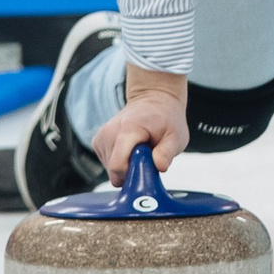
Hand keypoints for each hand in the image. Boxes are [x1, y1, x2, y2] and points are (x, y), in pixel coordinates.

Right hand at [94, 66, 189, 181]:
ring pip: (111, 170)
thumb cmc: (166, 119)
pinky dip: (121, 161)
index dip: (133, 174)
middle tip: (147, 156)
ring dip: (127, 165)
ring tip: (140, 149)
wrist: (153, 99)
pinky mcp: (97, 142)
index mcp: (127, 129)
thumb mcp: (176, 136)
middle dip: (131, 170)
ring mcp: (101, 137)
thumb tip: (159, 166)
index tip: (147, 166)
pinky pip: (107, 163)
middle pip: (114, 171)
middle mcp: (109, 132)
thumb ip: (167, 152)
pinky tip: (131, 149)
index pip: (118, 166)